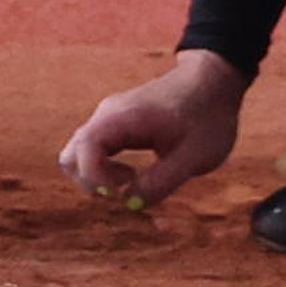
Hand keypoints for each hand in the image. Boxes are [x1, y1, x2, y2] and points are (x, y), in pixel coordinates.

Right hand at [58, 51, 249, 211]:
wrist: (213, 82)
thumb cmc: (207, 117)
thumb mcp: (192, 158)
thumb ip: (160, 183)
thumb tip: (130, 204)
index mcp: (122, 118)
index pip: (84, 151)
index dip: (95, 181)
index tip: (122, 195)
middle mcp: (107, 116)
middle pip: (71, 155)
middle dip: (91, 183)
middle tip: (125, 191)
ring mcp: (109, 118)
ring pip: (79, 154)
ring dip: (97, 177)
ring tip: (132, 181)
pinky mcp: (115, 123)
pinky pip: (95, 150)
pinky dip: (105, 169)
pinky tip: (134, 174)